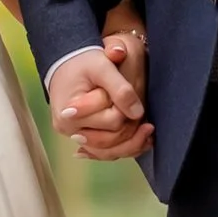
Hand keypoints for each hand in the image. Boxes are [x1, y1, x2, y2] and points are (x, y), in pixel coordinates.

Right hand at [49, 0, 152, 161]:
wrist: (67, 66)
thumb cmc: (83, 64)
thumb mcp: (102, 66)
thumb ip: (120, 88)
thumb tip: (138, 113)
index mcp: (71, 111)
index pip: (111, 119)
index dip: (128, 110)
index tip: (140, 100)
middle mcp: (69, 128)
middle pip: (111, 138)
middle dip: (130, 128)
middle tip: (146, 118)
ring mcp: (75, 136)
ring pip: (108, 151)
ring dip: (131, 143)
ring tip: (149, 131)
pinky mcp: (83, 139)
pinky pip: (105, 153)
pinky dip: (123, 148)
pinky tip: (141, 142)